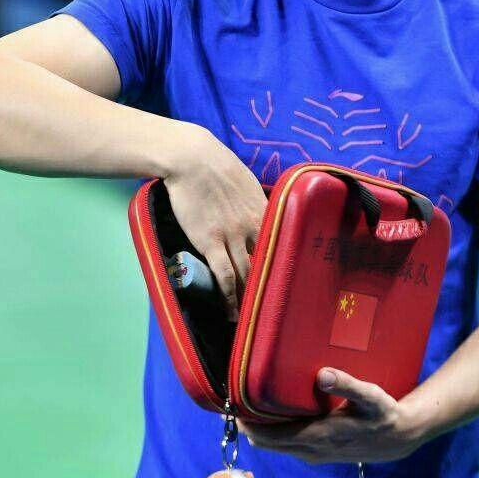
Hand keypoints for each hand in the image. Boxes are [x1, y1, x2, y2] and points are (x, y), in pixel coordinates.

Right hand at [163, 125, 267, 321]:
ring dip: (250, 299)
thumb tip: (258, 212)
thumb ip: (254, 201)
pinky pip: (224, 275)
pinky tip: (230, 311)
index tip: (287, 284)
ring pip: (248, 274)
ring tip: (251, 319)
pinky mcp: (210, 241)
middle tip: (274, 310)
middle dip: (271, 289)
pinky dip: (229, 296)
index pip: (283, 245)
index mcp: (265, 210)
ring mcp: (233, 235)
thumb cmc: (215, 164)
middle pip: (268, 264)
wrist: (191, 158)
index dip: (284, 267)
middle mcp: (254, 225)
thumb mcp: (246, 181)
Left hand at [238, 368, 426, 462]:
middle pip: (266, 443)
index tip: (233, 402)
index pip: (270, 437)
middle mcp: (311, 450)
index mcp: (318, 437)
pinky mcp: (318, 453)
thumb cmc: (383, 413)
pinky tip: (273, 414)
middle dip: (248, 424)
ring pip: (276, 446)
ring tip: (249, 402)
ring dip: (261, 430)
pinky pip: (287, 446)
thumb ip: (346, 384)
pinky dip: (274, 434)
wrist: (399, 439)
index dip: (247, 423)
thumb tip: (321, 374)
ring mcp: (314, 455)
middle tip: (235, 398)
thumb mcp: (370, 396)